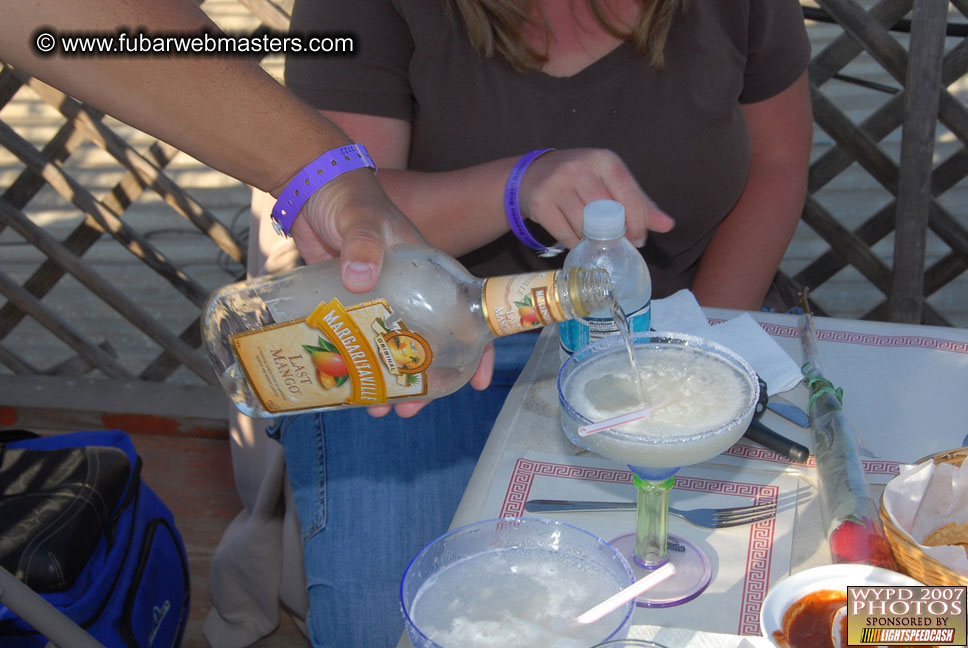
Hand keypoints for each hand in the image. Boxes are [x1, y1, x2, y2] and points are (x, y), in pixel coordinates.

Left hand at [286, 170, 495, 416]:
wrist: (309, 184)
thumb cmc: (347, 194)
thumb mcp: (363, 216)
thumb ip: (364, 241)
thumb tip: (361, 277)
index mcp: (426, 272)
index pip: (463, 313)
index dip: (477, 350)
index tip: (477, 383)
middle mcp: (407, 291)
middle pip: (426, 342)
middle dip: (424, 379)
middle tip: (410, 409)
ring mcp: (377, 299)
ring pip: (391, 347)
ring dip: (388, 379)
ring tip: (377, 409)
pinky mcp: (347, 302)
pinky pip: (359, 341)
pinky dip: (358, 364)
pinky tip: (347, 385)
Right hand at [517, 149, 674, 248]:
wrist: (531, 175)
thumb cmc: (579, 179)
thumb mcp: (610, 181)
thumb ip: (639, 202)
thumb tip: (668, 225)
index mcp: (603, 160)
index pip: (628, 194)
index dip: (637, 221)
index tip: (638, 239)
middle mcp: (579, 168)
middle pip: (606, 214)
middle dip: (616, 234)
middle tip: (618, 244)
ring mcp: (557, 185)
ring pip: (585, 227)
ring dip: (593, 241)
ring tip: (595, 240)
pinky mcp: (539, 204)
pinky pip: (565, 234)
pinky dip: (575, 243)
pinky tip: (577, 240)